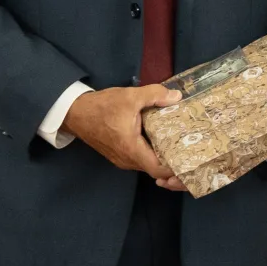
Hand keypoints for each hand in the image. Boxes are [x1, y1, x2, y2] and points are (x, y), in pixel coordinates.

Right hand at [66, 84, 186, 189]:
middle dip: (173, 165)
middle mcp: (127, 160)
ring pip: (147, 165)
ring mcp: (121, 159)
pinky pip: (140, 160)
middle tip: (191, 153)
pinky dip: (152, 155)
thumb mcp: (130, 96)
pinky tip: (162, 143)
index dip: (175, 169)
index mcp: (131, 149)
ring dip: (162, 159)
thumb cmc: (101, 106)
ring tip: (181, 147)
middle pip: (155, 170)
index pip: (158, 169)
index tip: (190, 160)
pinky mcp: (118, 155)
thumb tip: (177, 97)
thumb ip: (155, 95)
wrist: (74, 112)